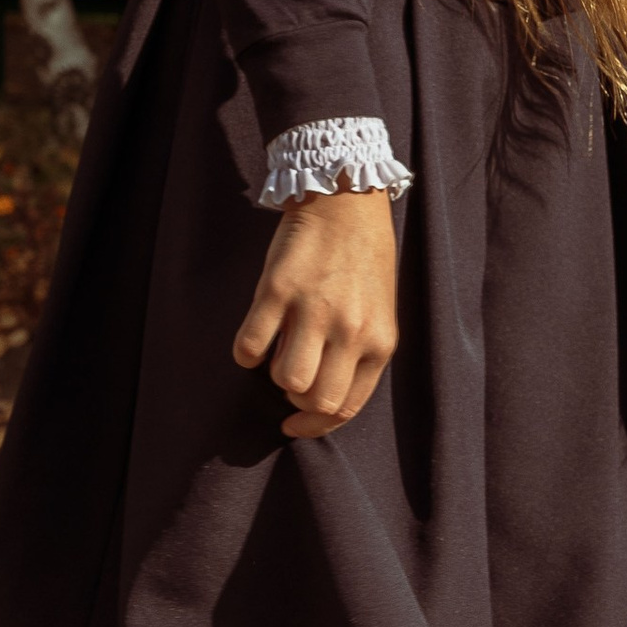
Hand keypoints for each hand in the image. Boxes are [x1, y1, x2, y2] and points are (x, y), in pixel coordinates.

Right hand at [234, 190, 398, 439]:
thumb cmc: (362, 260)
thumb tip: (319, 395)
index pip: (345, 407)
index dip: (315, 425)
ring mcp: (313, 309)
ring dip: (275, 374)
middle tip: (291, 379)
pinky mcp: (277, 289)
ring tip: (278, 352)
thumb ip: (358, 353)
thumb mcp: (377, 312)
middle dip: (297, 401)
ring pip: (286, 379)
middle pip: (316, 401)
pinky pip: (251, 346)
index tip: (294, 424)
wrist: (346, 201)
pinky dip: (247, 352)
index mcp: (380, 340)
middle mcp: (350, 329)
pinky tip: (255, 336)